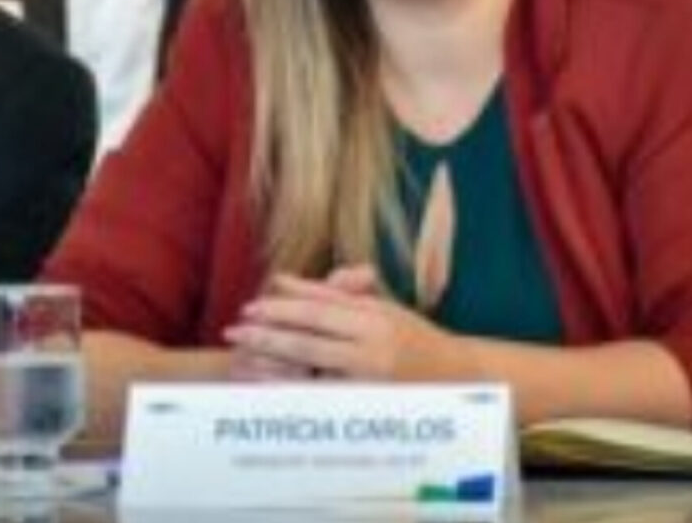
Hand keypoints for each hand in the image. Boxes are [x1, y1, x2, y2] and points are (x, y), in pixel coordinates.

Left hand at [225, 272, 474, 381]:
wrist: (458, 379)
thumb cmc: (414, 337)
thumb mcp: (378, 307)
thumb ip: (331, 293)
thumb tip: (281, 280)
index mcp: (375, 320)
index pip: (318, 313)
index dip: (280, 310)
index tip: (249, 307)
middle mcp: (372, 353)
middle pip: (308, 343)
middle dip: (266, 336)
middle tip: (233, 332)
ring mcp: (369, 386)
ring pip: (310, 377)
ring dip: (271, 368)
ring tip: (242, 360)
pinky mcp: (367, 412)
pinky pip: (320, 404)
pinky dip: (290, 396)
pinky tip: (268, 390)